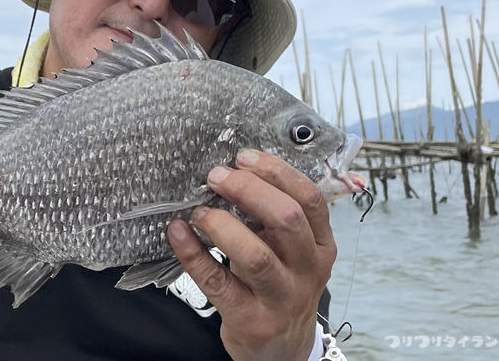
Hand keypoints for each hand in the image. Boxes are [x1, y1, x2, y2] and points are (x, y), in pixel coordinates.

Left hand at [167, 149, 334, 360]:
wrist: (282, 349)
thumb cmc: (280, 283)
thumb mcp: (291, 250)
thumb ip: (273, 216)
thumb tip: (231, 170)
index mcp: (321, 244)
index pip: (309, 198)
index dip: (276, 172)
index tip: (243, 157)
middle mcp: (308, 269)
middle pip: (286, 220)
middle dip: (248, 190)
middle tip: (216, 177)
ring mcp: (282, 297)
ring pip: (256, 256)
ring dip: (221, 225)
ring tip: (199, 212)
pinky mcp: (251, 319)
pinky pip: (218, 282)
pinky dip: (193, 253)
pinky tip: (177, 233)